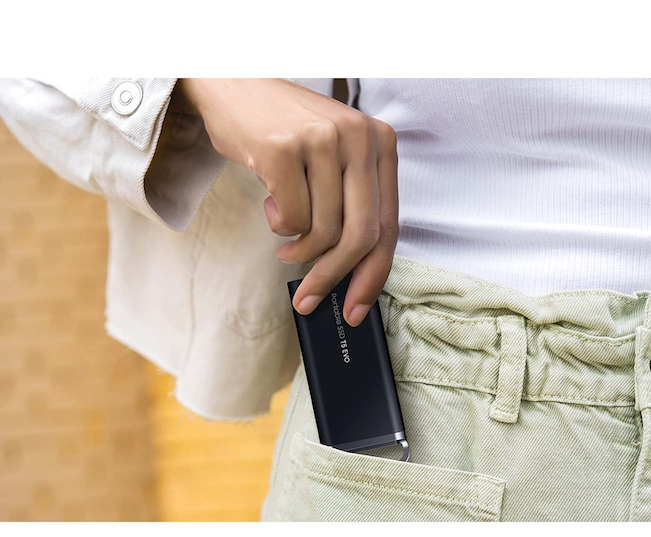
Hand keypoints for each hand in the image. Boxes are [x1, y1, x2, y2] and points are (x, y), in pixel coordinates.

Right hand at [176, 78, 398, 326]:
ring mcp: (321, 140)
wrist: (232, 85)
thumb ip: (352, 203)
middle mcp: (358, 137)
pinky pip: (291, 219)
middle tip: (311, 298)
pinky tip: (271, 207)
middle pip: (361, 235)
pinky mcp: (283, 148)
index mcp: (381, 141)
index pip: (389, 224)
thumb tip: (354, 272)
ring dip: (299, 250)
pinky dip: (279, 226)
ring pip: (322, 231)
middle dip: (335, 276)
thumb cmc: (285, 131)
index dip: (374, 274)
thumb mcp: (335, 155)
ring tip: (286, 240)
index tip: (357, 307)